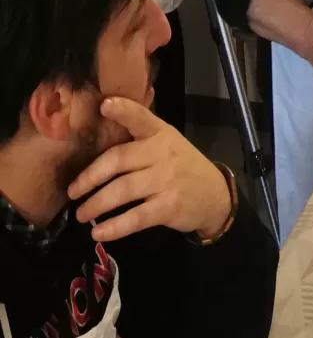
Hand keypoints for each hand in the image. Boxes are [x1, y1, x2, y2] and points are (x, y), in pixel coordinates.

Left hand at [69, 97, 233, 241]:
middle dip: (90, 178)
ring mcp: (167, 180)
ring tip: (81, 215)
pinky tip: (99, 232)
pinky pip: (135, 217)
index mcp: (161, 134)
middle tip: (73, 192)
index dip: (123, 111)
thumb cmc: (183, 167)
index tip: (104, 104)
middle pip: (119, 160)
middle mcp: (163, 154)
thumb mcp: (168, 144)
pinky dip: (114, 227)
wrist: (215, 195)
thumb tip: (100, 133)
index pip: (141, 118)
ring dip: (96, 204)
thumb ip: (141, 138)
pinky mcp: (169, 206)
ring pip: (122, 190)